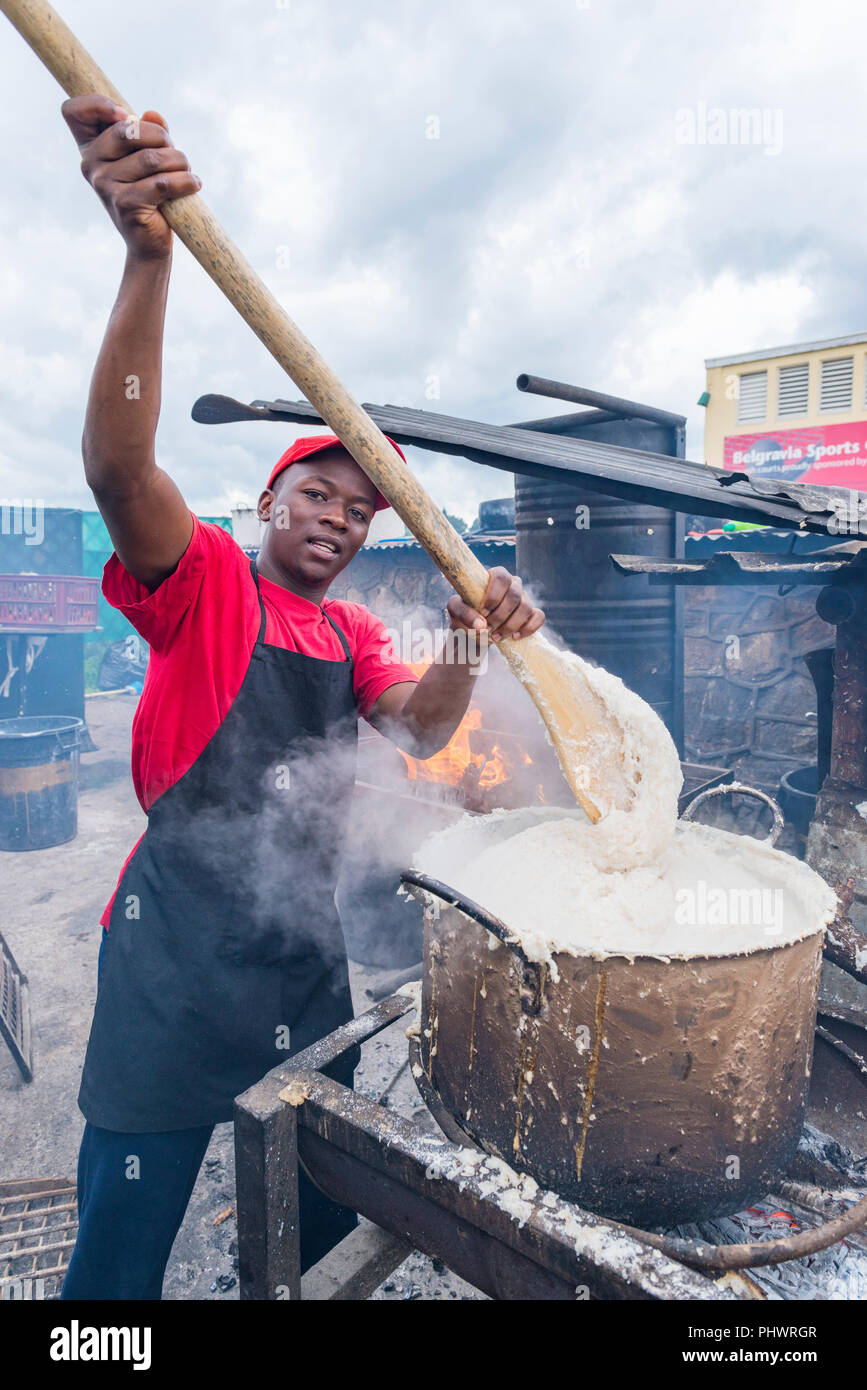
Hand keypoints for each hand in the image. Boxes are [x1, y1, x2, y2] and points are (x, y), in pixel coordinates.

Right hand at [62, 93, 201, 260]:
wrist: (148, 243)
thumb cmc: (149, 194)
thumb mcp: (147, 158)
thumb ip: (148, 132)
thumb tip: (152, 115)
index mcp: (90, 148)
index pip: (73, 111)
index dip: (97, 104)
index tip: (126, 116)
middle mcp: (91, 165)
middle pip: (127, 129)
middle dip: (161, 137)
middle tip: (175, 154)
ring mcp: (105, 185)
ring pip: (151, 158)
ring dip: (179, 161)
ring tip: (187, 171)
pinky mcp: (125, 204)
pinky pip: (162, 183)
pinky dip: (185, 181)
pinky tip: (194, 183)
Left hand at [446, 567, 544, 642]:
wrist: (475, 632)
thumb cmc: (465, 614)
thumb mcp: (455, 611)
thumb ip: (464, 613)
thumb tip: (481, 624)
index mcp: (495, 577)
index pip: (501, 576)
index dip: (494, 595)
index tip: (483, 612)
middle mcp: (512, 585)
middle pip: (514, 595)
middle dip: (500, 615)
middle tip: (488, 629)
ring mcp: (524, 598)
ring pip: (526, 607)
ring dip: (511, 625)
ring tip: (496, 637)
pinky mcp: (532, 613)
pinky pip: (539, 617)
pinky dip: (528, 628)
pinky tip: (515, 637)